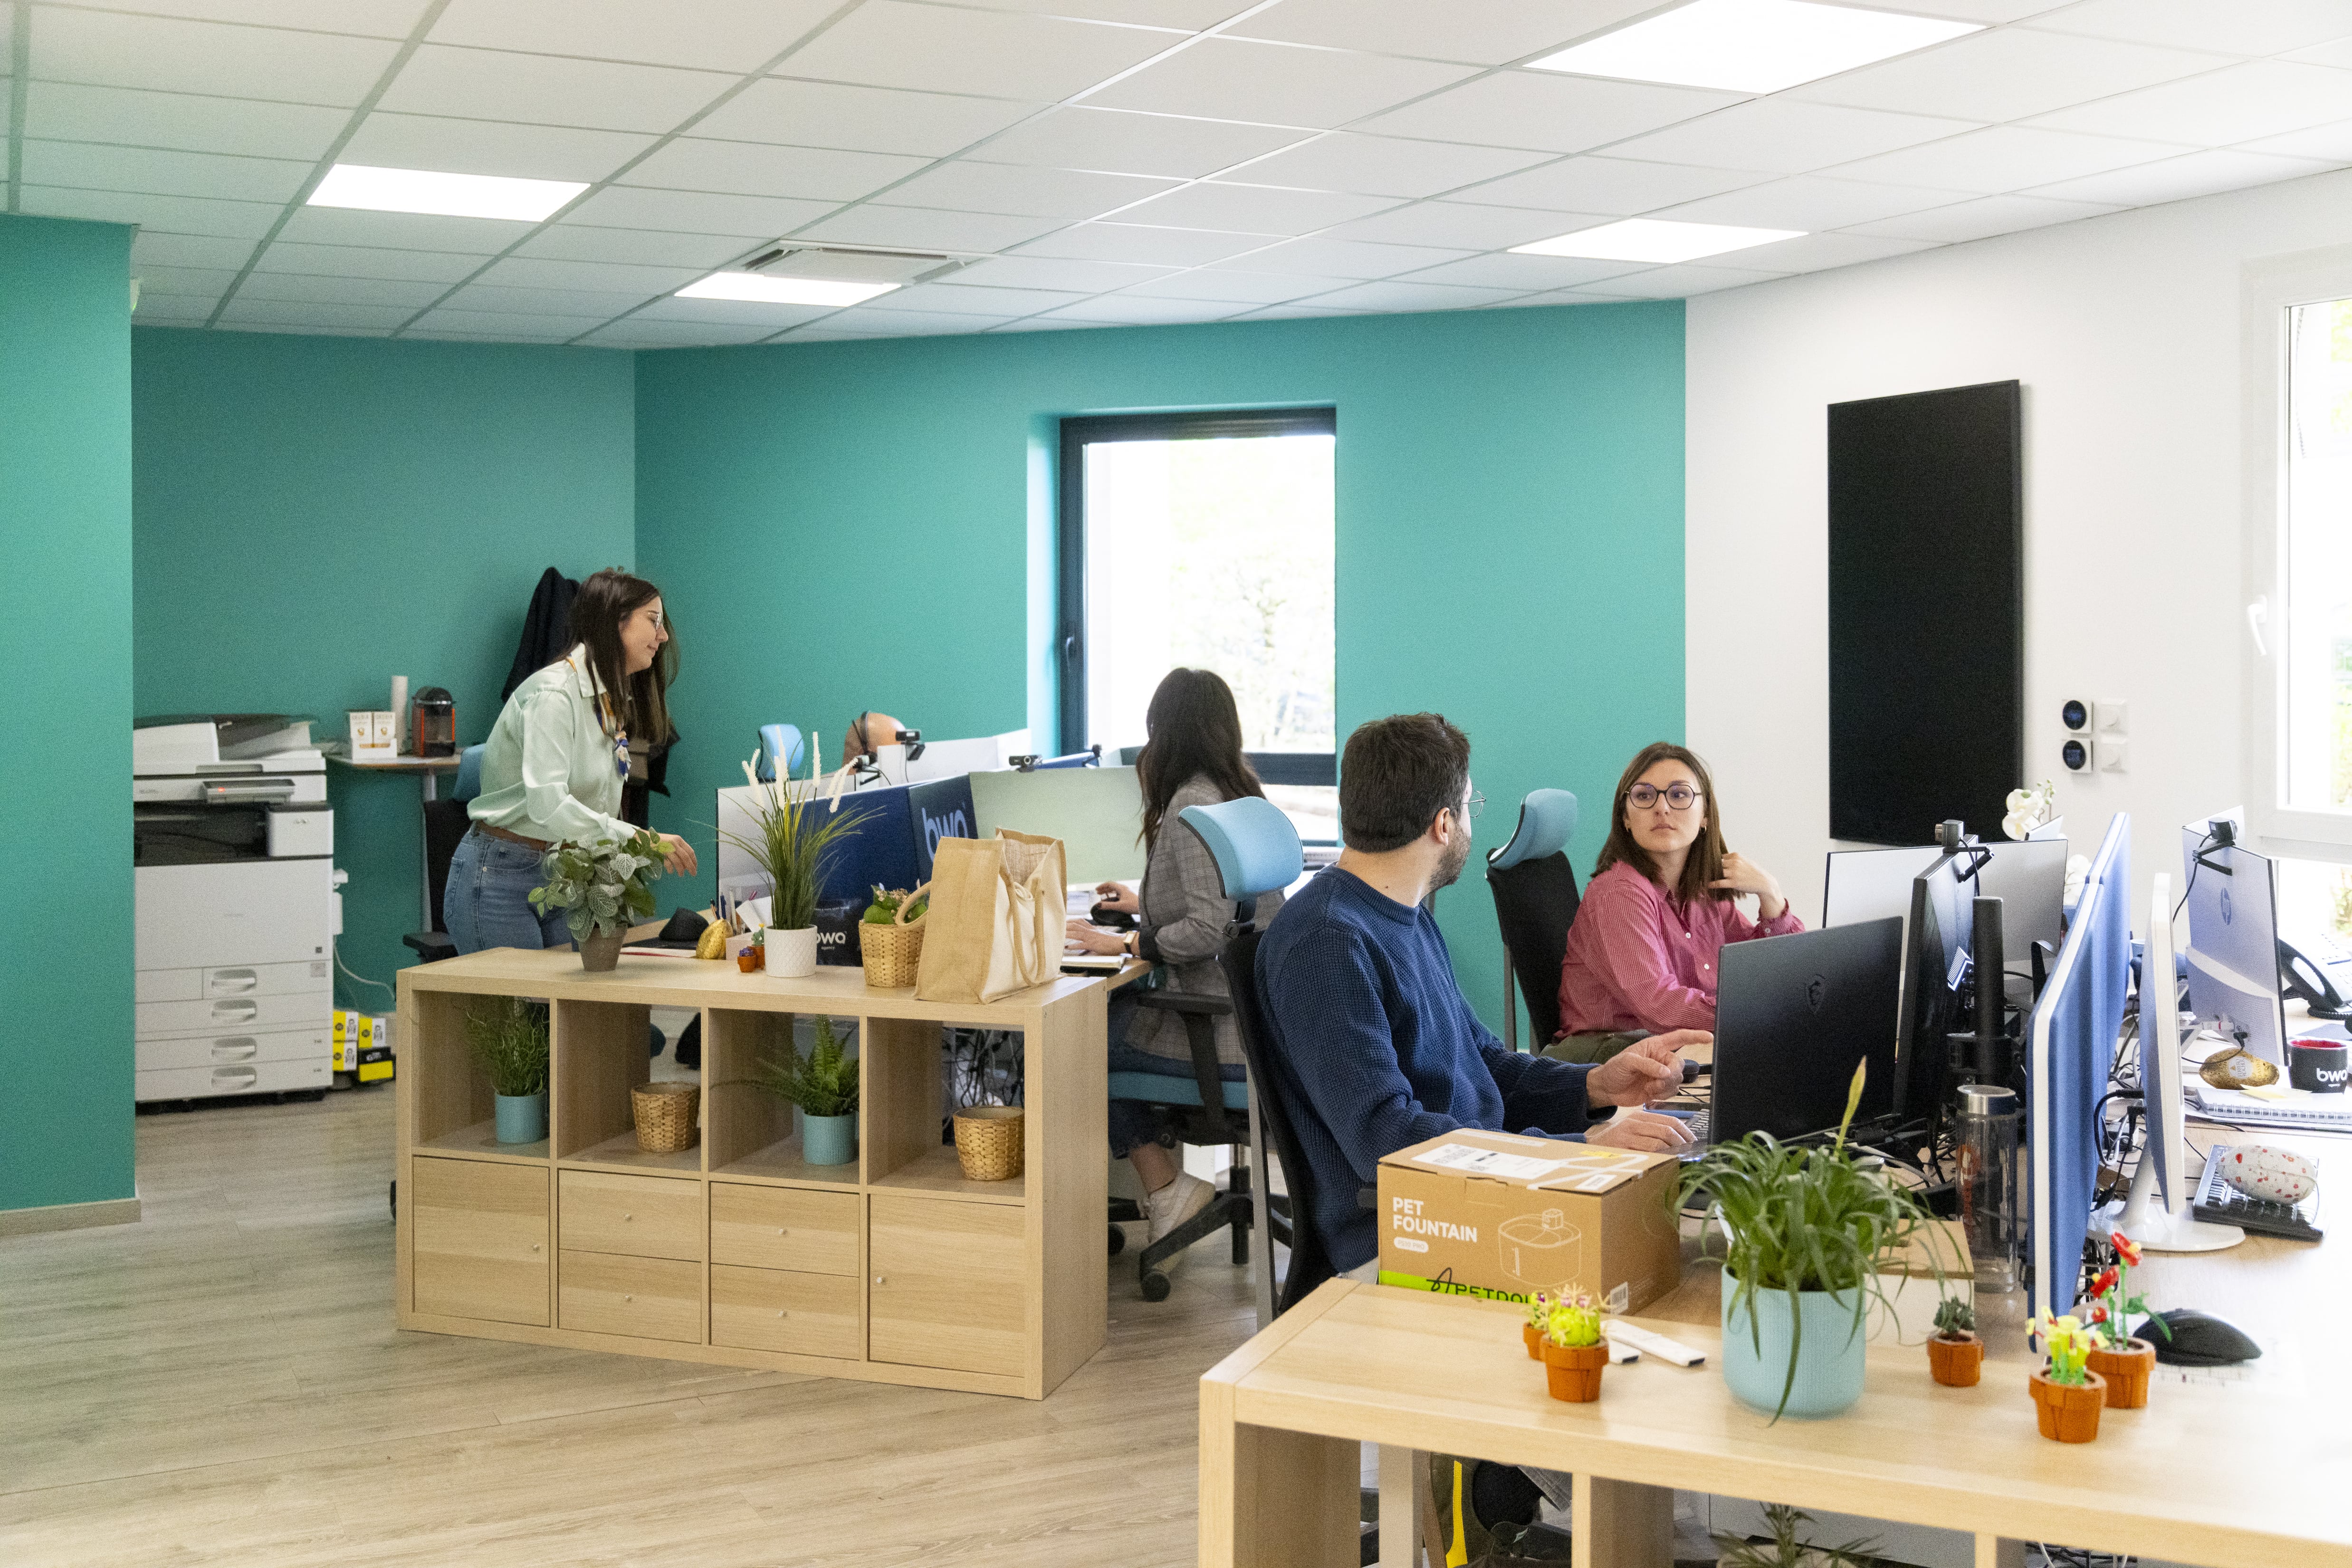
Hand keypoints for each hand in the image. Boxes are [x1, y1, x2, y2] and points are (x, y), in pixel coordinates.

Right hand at [658, 834, 698, 877]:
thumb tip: (687, 864)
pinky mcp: (659, 853)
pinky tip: (671, 871)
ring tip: (681, 875)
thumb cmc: (659, 841)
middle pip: (685, 857)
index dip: (694, 860)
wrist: (643, 837)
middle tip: (693, 874)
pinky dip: (670, 868)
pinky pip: (667, 863)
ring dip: (680, 869)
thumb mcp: (671, 842)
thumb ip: (679, 849)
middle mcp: (674, 843)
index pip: (690, 851)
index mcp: (678, 840)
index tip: (695, 867)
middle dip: (690, 867)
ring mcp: (667, 848)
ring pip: (677, 861)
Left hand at [1064, 919, 1126, 954]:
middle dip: (1065, 926)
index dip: (1071, 920)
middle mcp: (1091, 931)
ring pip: (1076, 933)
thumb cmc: (1114, 940)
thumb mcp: (1103, 935)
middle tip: (1057, 927)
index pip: (1080, 921)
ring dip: (1066, 934)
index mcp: (1093, 929)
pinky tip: (1067, 948)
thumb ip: (1096, 935)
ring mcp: (1091, 938)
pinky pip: (1081, 945)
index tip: (1065, 921)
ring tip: (1058, 936)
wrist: (1121, 942)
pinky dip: (1073, 946)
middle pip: (1075, 925)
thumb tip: (1091, 938)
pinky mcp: (1093, 945)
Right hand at [1093, 881, 1139, 913]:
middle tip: (1098, 893)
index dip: (1102, 886)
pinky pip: (1119, 893)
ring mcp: (1127, 891)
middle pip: (1112, 886)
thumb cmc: (1133, 905)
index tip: (1096, 890)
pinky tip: (1113, 899)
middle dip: (1104, 889)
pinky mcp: (1129, 896)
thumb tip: (1098, 905)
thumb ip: (1108, 905)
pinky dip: (1113, 895)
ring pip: (1116, 889)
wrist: (1145, 907)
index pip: (1109, 883)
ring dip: (1109, 892)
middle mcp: (1124, 888)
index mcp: (1121, 888)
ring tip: (1103, 895)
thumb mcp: (1119, 906)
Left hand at [1585, 1032, 1702, 1106]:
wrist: (1607, 1089)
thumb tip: (1665, 1072)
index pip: (1679, 1038)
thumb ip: (1647, 1064)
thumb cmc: (1614, 1069)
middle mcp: (1662, 1059)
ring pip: (1677, 1081)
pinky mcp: (1660, 1089)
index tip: (1710, 1038)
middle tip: (1655, 1082)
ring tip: (1648, 1088)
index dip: (1695, 1036)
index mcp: (1655, 1046)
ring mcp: (1662, 1075)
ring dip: (1665, 1087)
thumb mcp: (1626, 1062)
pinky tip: (1649, 1095)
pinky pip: (1672, 1092)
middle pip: (1680, 1066)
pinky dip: (1663, 1095)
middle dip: (1671, 1076)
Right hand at [1585, 1108, 1695, 1152]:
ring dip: (1675, 1150)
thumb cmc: (1614, 1143)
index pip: (1670, 1119)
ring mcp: (1629, 1132)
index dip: (1685, 1131)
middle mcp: (1635, 1121)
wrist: (1589, 1148)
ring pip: (1661, 1139)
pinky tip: (1667, 1161)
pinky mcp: (1625, 1144)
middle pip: (1668, 1128)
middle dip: (1683, 1142)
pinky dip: (1662, 1155)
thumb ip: (1651, 1133)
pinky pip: (1650, 1149)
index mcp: (1640, 1116)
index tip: (1694, 1141)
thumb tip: (1677, 1143)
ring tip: (1681, 1158)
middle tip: (1690, 1152)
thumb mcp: (1633, 1132)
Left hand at [1709, 852, 1785, 918]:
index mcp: (1736, 856)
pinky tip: (1707, 885)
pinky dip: (1712, 884)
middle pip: (1717, 864)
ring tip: (1704, 878)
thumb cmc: (1754, 872)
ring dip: (1711, 876)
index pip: (1720, 857)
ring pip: (1717, 873)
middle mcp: (1734, 863)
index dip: (1716, 862)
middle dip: (1713, 869)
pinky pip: (1719, 883)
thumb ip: (1735, 859)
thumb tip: (1723, 858)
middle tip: (1705, 872)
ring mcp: (1733, 873)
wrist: (1764, 882)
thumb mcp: (1746, 861)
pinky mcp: (1733, 883)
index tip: (1710, 865)